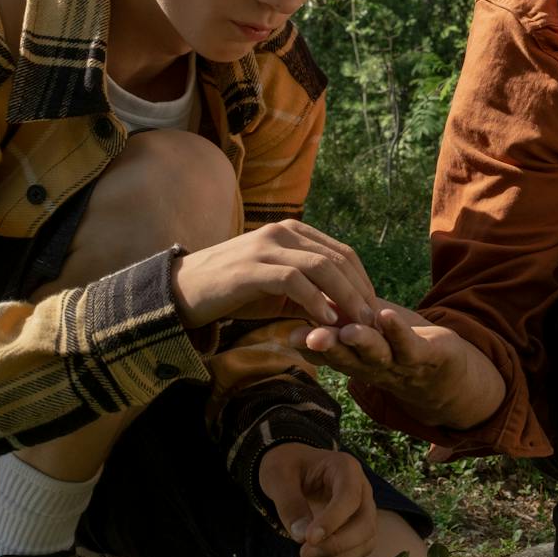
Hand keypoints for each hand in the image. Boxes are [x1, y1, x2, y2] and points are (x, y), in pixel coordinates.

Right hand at [170, 220, 377, 330]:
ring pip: (321, 266)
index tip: (374, 311)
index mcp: (293, 232)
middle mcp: (283, 232)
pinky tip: (325, 321)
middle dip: (360, 292)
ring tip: (356, 324)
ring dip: (344, 297)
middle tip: (373, 322)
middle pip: (338, 259)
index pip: (342, 253)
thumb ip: (311, 295)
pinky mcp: (250, 268)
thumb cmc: (234, 292)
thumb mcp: (279, 291)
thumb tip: (346, 314)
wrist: (183, 291)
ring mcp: (266, 247)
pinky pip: (293, 280)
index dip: (363, 282)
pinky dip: (314, 300)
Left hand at [257, 442, 377, 556]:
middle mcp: (361, 490)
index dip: (333, 520)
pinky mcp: (356, 529)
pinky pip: (356, 552)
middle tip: (304, 554)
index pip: (349, 497)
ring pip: (365, 542)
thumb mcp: (278, 477)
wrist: (291, 469)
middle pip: (365, 523)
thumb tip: (302, 537)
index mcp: (346, 468)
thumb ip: (289, 503)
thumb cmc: (286, 466)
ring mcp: (362, 510)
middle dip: (337, 545)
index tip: (309, 539)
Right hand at [293, 304, 504, 429]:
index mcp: (353, 360)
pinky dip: (398, 331)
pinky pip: (410, 346)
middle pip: (347, 357)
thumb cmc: (395, 346)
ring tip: (350, 330)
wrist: (445, 375)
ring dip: (363, 342)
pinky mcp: (425, 356)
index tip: (290, 335)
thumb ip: (335, 322)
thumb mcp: (361, 333)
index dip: (308, 346)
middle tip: (312, 337)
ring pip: (377, 354)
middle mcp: (371, 366)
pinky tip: (386, 316)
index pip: (327, 353)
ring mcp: (398, 362)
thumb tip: (297, 302)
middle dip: (330, 347)